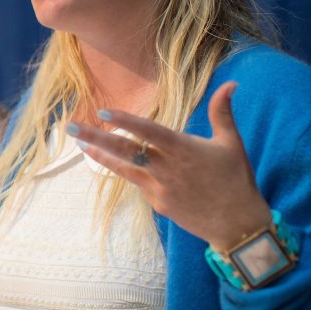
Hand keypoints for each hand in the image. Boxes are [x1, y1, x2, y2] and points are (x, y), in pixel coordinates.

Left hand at [67, 82, 270, 248]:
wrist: (238, 226)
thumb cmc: (237, 180)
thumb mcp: (232, 143)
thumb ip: (222, 112)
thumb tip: (231, 83)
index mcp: (184, 150)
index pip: (149, 131)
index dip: (126, 121)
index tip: (103, 111)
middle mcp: (167, 169)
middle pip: (126, 150)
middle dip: (97, 138)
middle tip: (72, 128)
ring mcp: (160, 188)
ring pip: (124, 169)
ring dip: (100, 156)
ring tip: (80, 145)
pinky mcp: (157, 203)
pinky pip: (138, 183)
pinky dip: (126, 171)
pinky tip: (112, 162)